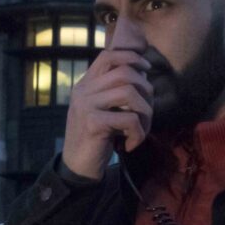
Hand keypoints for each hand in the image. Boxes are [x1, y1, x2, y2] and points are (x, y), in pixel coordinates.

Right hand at [61, 49, 153, 180]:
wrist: (77, 169)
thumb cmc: (96, 139)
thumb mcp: (104, 110)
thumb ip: (116, 92)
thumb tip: (144, 73)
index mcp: (85, 84)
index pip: (108, 55)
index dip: (132, 57)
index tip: (147, 69)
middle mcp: (83, 91)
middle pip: (125, 72)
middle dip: (146, 91)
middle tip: (147, 113)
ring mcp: (85, 106)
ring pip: (130, 93)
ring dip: (145, 114)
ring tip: (141, 131)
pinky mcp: (93, 124)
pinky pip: (130, 119)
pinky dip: (138, 133)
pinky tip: (130, 145)